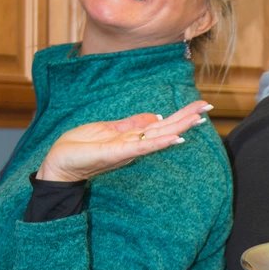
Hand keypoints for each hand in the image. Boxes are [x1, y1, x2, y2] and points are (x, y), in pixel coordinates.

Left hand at [35, 102, 212, 182]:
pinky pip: (142, 147)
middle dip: (186, 117)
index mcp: (132, 136)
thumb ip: (131, 123)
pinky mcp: (116, 153)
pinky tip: (174, 138)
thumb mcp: (107, 128)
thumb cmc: (79, 147)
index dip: (181, 114)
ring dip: (179, 128)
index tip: (201, 106)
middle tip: (208, 108)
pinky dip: (158, 143)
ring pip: (158, 137)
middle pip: (165, 128)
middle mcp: (134, 143)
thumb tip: (154, 115)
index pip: (162, 123)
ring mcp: (127, 149)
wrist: (60, 163)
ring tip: (198, 120)